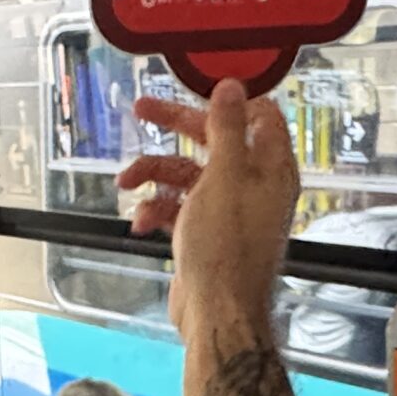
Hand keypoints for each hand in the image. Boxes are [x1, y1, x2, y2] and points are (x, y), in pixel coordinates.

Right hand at [117, 80, 299, 336]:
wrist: (215, 310)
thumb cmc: (226, 245)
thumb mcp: (224, 175)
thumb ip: (226, 127)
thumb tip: (231, 85)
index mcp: (270, 166)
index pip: (258, 115)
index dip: (226, 103)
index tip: (193, 95)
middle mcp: (253, 184)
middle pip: (213, 140)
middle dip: (175, 127)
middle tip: (140, 109)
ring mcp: (228, 209)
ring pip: (188, 174)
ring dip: (154, 175)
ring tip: (126, 183)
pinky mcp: (205, 231)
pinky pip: (178, 206)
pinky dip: (157, 209)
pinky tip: (141, 222)